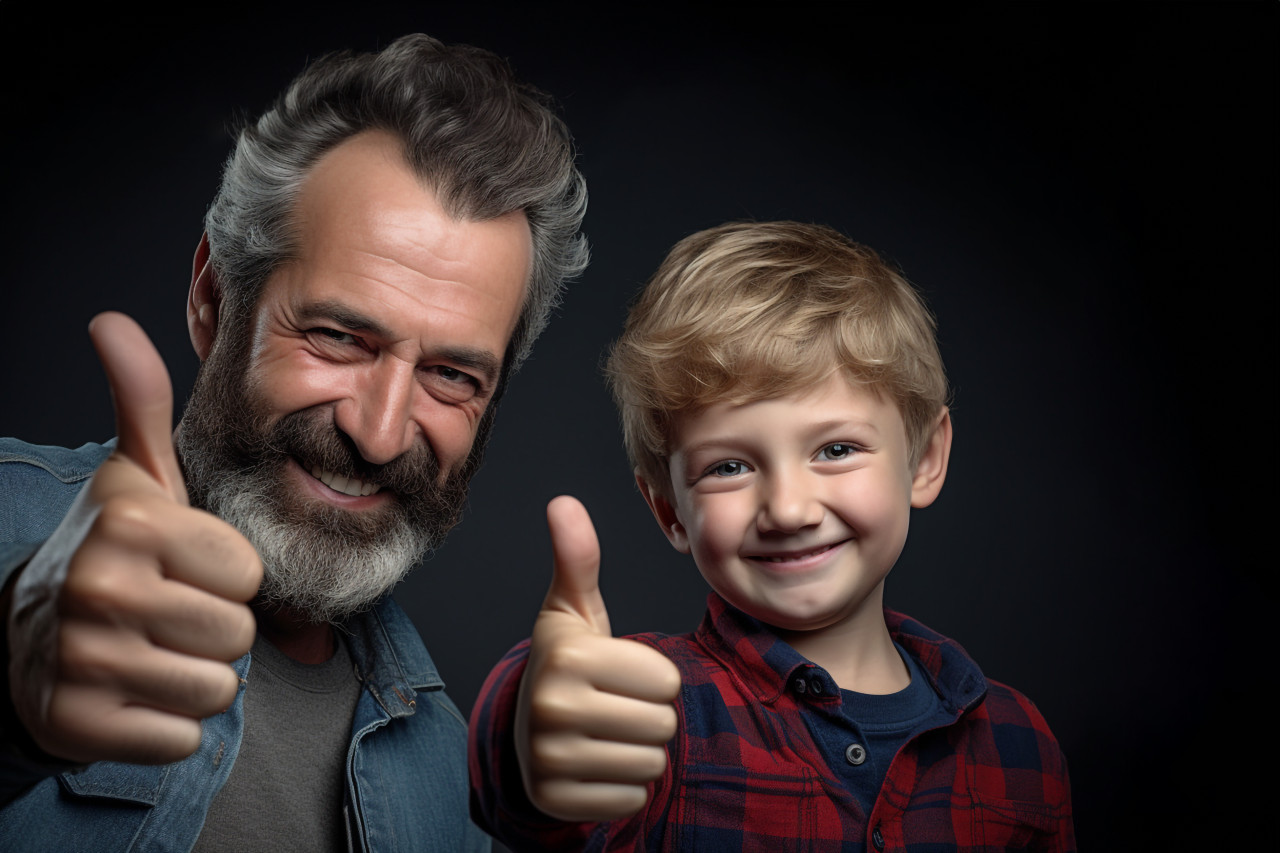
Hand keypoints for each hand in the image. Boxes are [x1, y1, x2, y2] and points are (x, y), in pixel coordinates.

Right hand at [6, 312, 260, 764]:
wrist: (29, 637)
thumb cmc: (112, 551)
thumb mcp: (135, 477)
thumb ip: (141, 403)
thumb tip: (111, 322)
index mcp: (133, 523)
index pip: (248, 575)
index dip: (224, 576)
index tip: (179, 568)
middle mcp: (101, 587)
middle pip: (238, 634)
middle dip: (213, 629)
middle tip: (164, 613)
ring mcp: (84, 661)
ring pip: (217, 689)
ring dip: (194, 676)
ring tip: (149, 650)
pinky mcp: (78, 727)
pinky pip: (183, 739)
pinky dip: (166, 725)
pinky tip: (129, 693)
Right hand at [515, 496, 680, 821]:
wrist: (522, 731)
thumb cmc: (565, 662)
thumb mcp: (572, 610)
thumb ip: (577, 558)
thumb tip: (564, 502)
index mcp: (567, 657)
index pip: (666, 680)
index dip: (653, 676)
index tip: (621, 673)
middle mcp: (554, 709)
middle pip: (663, 723)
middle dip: (651, 716)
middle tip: (616, 706)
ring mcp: (552, 760)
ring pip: (652, 764)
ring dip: (640, 751)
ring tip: (608, 734)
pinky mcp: (558, 801)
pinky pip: (632, 798)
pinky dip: (624, 787)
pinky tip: (597, 765)